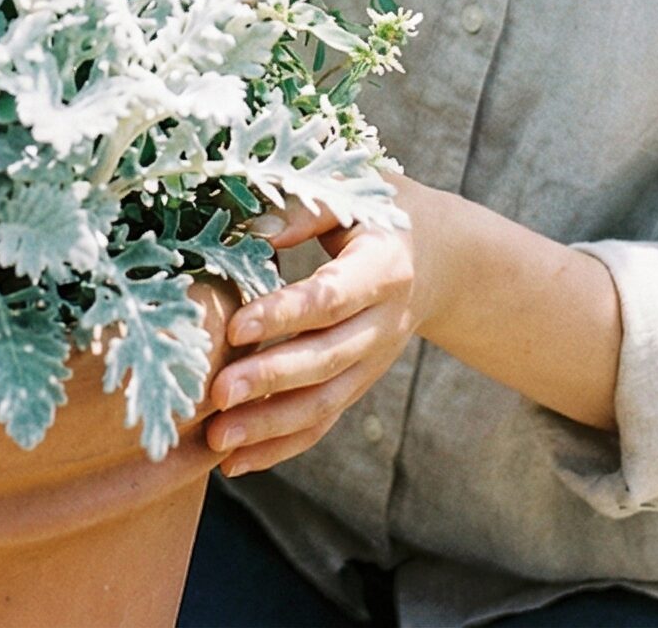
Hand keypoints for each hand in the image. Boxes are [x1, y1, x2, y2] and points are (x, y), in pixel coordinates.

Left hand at [204, 171, 438, 477]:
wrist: (441, 256)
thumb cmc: (382, 210)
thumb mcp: (353, 193)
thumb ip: (303, 208)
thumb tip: (248, 228)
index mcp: (384, 269)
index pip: (332, 297)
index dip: (285, 314)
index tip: (236, 326)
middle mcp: (384, 325)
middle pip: (326, 361)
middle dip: (269, 380)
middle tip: (216, 393)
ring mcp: (373, 362)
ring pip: (323, 404)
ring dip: (269, 426)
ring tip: (217, 439)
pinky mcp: (358, 384)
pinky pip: (321, 423)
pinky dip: (279, 447)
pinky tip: (234, 463)